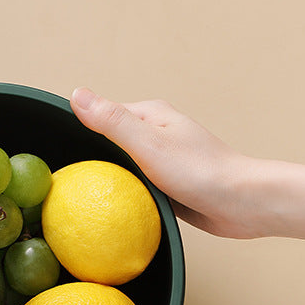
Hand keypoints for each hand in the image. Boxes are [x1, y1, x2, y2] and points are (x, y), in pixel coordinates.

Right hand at [70, 87, 260, 238]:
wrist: (243, 205)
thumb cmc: (200, 173)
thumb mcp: (148, 145)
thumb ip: (112, 121)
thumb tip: (76, 94)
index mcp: (151, 116)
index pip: (102, 116)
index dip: (79, 132)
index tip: (61, 153)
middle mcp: (157, 134)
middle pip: (110, 144)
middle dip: (91, 159)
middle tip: (69, 182)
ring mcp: (163, 161)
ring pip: (123, 168)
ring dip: (108, 180)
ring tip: (86, 198)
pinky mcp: (169, 185)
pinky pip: (136, 187)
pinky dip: (125, 195)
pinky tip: (114, 210)